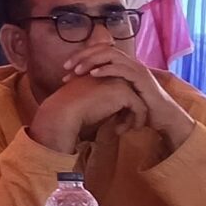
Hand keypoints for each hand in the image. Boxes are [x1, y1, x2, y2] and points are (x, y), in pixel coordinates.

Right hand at [28, 75, 142, 153]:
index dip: (120, 108)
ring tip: (120, 130)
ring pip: (138, 101)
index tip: (113, 122)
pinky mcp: (125, 92)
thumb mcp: (88, 99)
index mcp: (102, 73)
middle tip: (120, 127)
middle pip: (132, 95)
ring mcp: (120, 81)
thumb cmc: (71, 109)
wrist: (65, 110)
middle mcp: (113, 74)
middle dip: (129, 112)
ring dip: (133, 118)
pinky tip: (120, 131)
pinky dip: (136, 121)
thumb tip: (114, 112)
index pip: (121, 91)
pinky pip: (140, 108)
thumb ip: (102, 99)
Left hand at [61, 45, 192, 147]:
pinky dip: (106, 69)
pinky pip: (122, 69)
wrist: (163, 118)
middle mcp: (130, 63)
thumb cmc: (139, 108)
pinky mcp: (143, 79)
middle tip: (66, 67)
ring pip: (111, 55)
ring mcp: (137, 69)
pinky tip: (93, 74)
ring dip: (91, 61)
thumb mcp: (118, 95)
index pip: (99, 51)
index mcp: (123, 65)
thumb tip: (80, 89)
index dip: (81, 56)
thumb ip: (104, 88)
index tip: (65, 68)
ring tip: (76, 71)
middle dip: (82, 56)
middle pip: (103, 48)